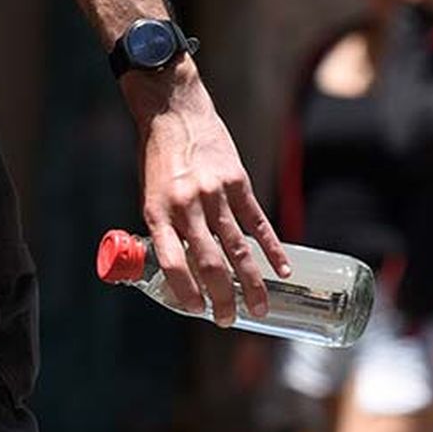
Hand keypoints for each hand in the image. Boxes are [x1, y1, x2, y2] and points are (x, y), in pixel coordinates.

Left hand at [121, 58, 290, 325]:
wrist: (174, 112)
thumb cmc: (158, 160)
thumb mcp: (149, 196)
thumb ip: (165, 230)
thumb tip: (181, 271)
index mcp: (158, 212)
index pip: (173, 263)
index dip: (185, 291)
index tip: (197, 311)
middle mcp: (187, 206)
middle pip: (210, 263)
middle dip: (222, 298)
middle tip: (230, 320)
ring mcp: (215, 194)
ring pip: (238, 248)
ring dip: (250, 283)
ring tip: (260, 307)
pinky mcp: (238, 182)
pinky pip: (258, 222)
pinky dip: (272, 249)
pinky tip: (282, 270)